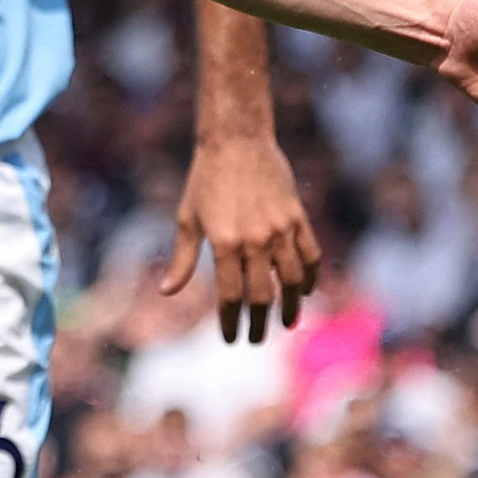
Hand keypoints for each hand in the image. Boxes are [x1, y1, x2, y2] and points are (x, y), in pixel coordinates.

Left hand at [162, 130, 323, 343]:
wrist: (236, 139)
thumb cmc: (205, 179)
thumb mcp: (187, 219)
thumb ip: (183, 260)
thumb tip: (166, 292)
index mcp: (224, 244)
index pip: (231, 297)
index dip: (231, 322)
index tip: (231, 338)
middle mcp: (255, 240)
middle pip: (263, 296)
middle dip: (260, 323)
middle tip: (258, 338)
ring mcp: (280, 228)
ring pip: (292, 280)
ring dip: (290, 306)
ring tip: (287, 322)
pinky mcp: (297, 216)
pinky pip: (310, 254)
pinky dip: (310, 276)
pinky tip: (305, 290)